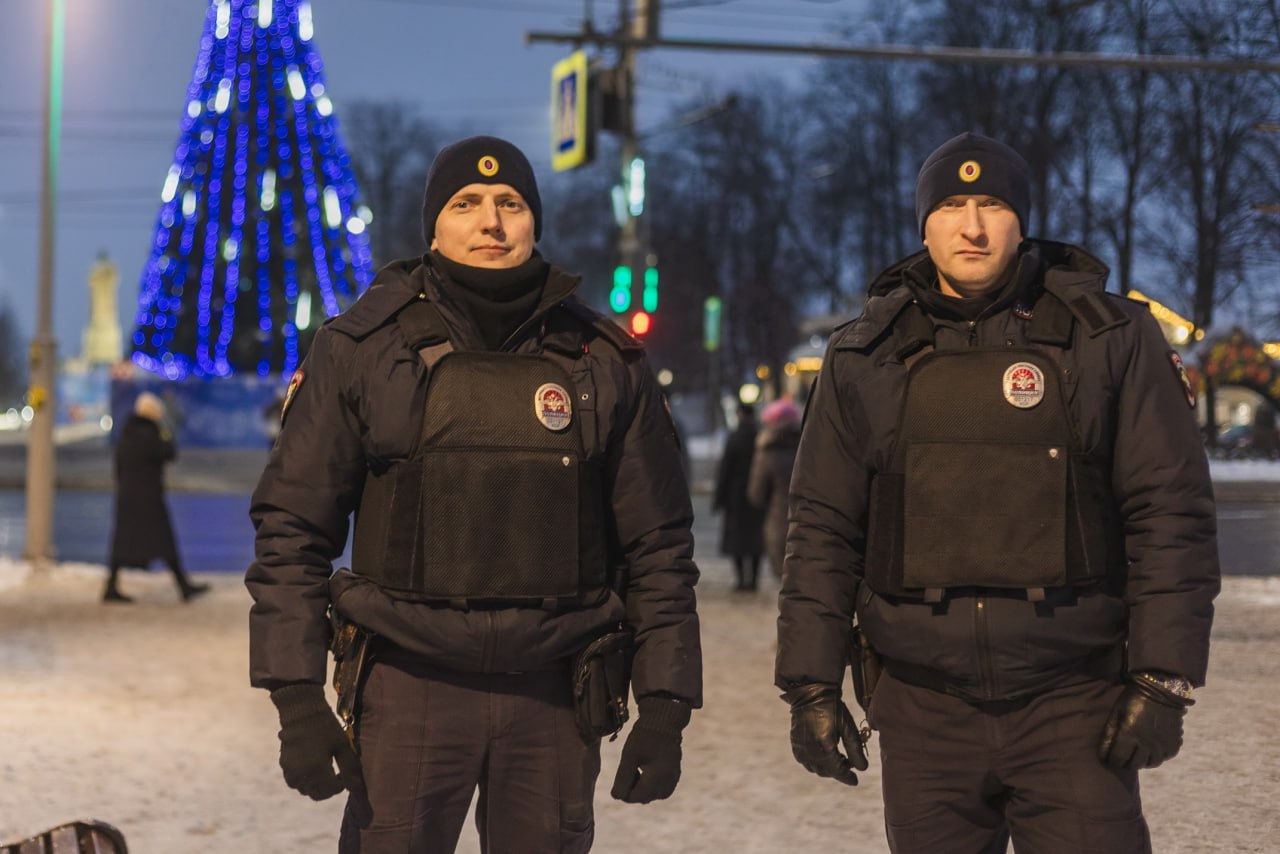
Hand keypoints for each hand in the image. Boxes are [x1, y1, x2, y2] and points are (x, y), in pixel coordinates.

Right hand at [269, 683, 364, 800]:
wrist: (302, 712)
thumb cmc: (326, 727)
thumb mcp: (342, 746)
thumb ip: (350, 768)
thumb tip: (357, 788)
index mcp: (317, 771)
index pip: (331, 790)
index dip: (341, 785)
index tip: (344, 774)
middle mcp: (302, 775)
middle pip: (317, 794)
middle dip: (328, 789)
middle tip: (336, 775)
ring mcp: (291, 771)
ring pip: (305, 790)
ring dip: (315, 786)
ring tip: (324, 771)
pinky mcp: (284, 766)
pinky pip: (294, 782)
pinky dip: (304, 781)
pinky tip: (311, 768)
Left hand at [610, 697, 691, 803]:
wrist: (663, 720)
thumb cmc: (644, 737)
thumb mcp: (629, 756)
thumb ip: (623, 778)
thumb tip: (616, 797)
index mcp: (657, 778)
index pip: (635, 797)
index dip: (624, 789)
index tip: (622, 774)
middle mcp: (668, 782)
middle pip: (644, 798)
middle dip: (633, 788)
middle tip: (630, 768)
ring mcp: (673, 779)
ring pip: (652, 794)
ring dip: (641, 787)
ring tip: (638, 767)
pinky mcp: (675, 774)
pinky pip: (661, 788)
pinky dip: (651, 783)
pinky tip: (646, 769)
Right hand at [782, 683, 867, 785]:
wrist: (811, 693)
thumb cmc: (832, 708)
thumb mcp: (848, 728)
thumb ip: (855, 750)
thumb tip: (862, 769)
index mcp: (824, 747)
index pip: (837, 771)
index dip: (847, 778)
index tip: (855, 780)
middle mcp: (810, 751)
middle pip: (826, 771)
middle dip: (838, 771)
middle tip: (849, 763)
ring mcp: (800, 748)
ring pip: (814, 768)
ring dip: (826, 768)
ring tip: (837, 757)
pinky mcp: (795, 743)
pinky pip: (804, 761)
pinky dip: (815, 762)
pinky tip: (823, 753)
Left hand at [1098, 677, 1191, 770]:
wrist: (1161, 689)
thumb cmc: (1133, 699)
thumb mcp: (1117, 712)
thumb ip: (1109, 733)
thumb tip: (1102, 753)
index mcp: (1130, 734)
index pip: (1118, 759)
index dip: (1112, 761)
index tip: (1109, 758)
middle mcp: (1148, 743)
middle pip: (1134, 764)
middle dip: (1126, 762)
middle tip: (1122, 757)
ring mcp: (1163, 744)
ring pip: (1151, 763)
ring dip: (1142, 761)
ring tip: (1136, 754)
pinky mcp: (1175, 742)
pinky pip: (1166, 757)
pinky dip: (1158, 756)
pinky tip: (1151, 749)